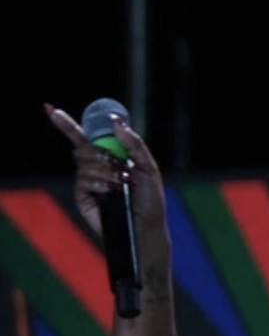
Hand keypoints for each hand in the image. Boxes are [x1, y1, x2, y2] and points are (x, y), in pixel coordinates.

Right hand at [44, 104, 169, 288]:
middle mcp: (95, 168)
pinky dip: (99, 183)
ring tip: (121, 185)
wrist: (145, 226)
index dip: (66, 124)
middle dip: (100, 154)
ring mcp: (87, 182)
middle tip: (121, 167)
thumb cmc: (150, 198)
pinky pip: (83, 180)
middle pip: (83, 148)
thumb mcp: (149, 167)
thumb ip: (134, 144)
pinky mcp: (82, 196)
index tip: (51, 109)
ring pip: (84, 164)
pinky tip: (111, 193)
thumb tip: (116, 121)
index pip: (84, 137)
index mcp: (110, 157)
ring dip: (105, 171)